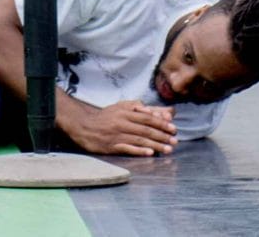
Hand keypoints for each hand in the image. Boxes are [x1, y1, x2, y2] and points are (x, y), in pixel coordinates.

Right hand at [60, 97, 174, 157]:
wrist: (83, 126)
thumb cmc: (105, 117)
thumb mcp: (119, 107)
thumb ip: (135, 106)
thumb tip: (152, 109)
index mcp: (124, 112)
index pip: (147, 117)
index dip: (161, 123)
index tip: (173, 128)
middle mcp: (121, 123)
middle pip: (145, 129)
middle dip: (162, 135)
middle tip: (175, 141)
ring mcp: (116, 135)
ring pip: (139, 140)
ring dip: (156, 145)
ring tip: (168, 149)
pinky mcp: (111, 146)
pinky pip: (128, 149)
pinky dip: (140, 151)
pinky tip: (150, 153)